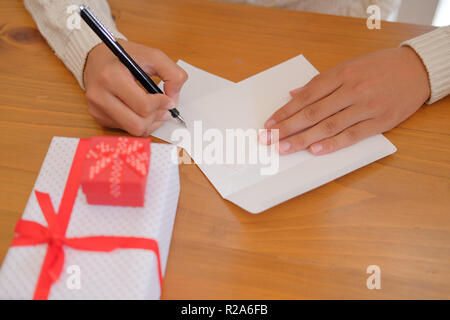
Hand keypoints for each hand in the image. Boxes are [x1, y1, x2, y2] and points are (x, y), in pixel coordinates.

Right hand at [83, 40, 187, 135]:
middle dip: (157, 118)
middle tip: (165, 109)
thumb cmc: (124, 57)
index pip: (143, 106)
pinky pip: (126, 129)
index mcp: (111, 76)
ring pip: (133, 130)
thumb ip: (172, 74)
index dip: (162, 105)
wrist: (96, 58)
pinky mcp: (98, 117)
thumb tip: (174, 98)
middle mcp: (99, 95)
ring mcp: (97, 109)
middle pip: (137, 124)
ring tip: (156, 111)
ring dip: (150, 123)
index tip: (169, 100)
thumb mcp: (152, 56)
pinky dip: (139, 123)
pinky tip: (141, 111)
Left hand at [260, 47, 430, 154]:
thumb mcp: (349, 66)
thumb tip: (294, 94)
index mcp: (341, 74)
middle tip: (269, 140)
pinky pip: (352, 135)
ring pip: (329, 126)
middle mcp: (352, 90)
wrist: (417, 69)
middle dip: (287, 127)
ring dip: (304, 139)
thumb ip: (321, 82)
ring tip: (285, 148)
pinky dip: (333, 144)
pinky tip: (315, 150)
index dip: (285, 111)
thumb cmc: (379, 67)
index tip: (269, 123)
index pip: (306, 96)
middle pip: (312, 113)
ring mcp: (366, 106)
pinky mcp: (380, 121)